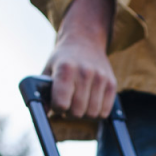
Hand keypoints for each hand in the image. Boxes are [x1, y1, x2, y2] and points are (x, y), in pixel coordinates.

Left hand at [42, 0, 115, 118]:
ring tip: (78, 103)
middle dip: (69, 113)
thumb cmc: (63, 60)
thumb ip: (43, 92)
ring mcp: (101, 78)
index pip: (61, 104)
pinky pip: (104, 113)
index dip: (57, 107)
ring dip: (83, 114)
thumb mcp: (48, 70)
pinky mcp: (112, 84)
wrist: (85, 41)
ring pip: (91, 115)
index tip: (57, 102)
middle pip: (77, 112)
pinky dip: (96, 113)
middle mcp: (85, 72)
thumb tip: (43, 112)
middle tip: (68, 104)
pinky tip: (90, 103)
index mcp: (66, 69)